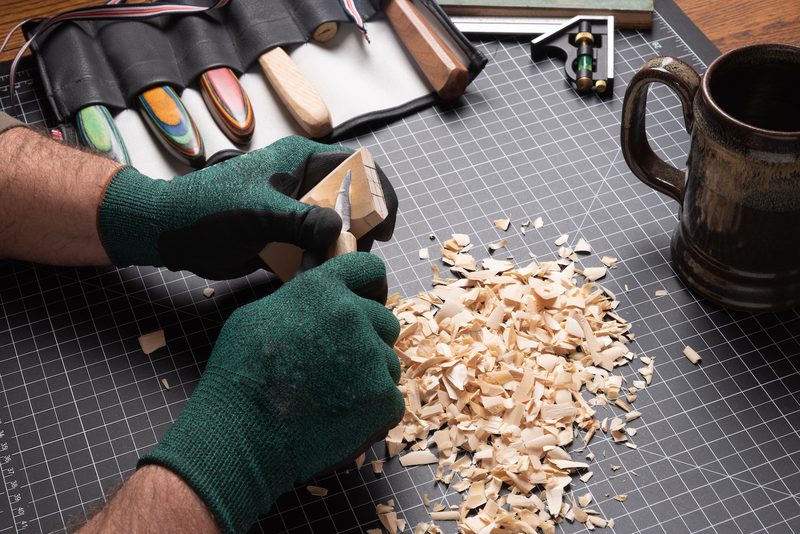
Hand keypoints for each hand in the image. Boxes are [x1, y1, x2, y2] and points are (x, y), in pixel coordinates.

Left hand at [97, 136, 396, 278]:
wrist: (169, 235)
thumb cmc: (207, 211)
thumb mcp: (257, 212)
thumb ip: (300, 220)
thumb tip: (341, 231)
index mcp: (301, 160)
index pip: (356, 165)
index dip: (379, 191)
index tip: (385, 224)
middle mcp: (304, 183)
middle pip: (353, 202)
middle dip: (361, 230)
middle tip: (358, 255)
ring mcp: (295, 210)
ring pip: (337, 230)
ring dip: (340, 251)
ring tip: (330, 269)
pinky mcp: (286, 236)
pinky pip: (316, 249)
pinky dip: (320, 263)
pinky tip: (313, 277)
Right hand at [138, 253, 403, 532]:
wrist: (239, 434)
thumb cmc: (238, 375)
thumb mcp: (257, 316)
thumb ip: (298, 301)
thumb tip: (316, 303)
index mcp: (323, 289)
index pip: (368, 268)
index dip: (368, 286)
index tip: (365, 301)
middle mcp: (353, 314)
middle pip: (384, 321)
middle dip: (367, 339)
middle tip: (336, 365)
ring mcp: (371, 356)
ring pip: (388, 363)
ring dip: (369, 377)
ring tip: (331, 397)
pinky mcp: (383, 398)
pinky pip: (390, 400)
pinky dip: (372, 411)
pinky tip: (341, 419)